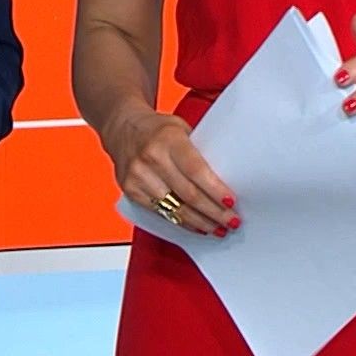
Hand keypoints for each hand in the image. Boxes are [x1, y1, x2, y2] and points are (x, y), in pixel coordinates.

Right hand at [101, 107, 238, 236]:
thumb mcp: (182, 128)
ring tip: (218, 228)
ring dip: (201, 222)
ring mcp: (139, 176)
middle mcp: (151, 157)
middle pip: (189, 194)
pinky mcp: (131, 191)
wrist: (123, 127)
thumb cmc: (157, 129)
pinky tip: (196, 225)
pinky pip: (161, 213)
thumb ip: (199, 151)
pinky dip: (182, 222)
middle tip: (231, 220)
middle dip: (214, 212)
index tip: (231, 203)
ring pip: (176, 209)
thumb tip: (226, 180)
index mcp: (169, 139)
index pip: (196, 170)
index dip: (215, 190)